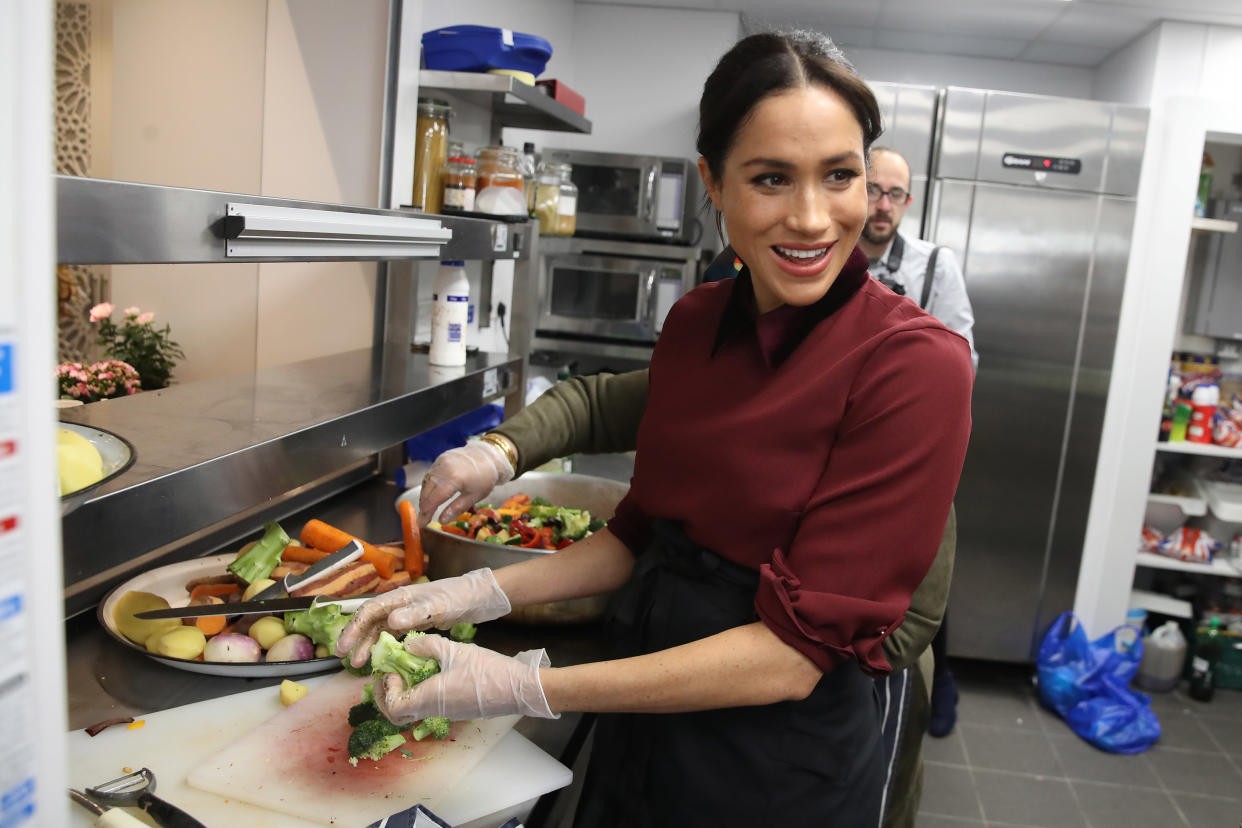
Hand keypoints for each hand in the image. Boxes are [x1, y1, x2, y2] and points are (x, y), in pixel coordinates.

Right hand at [333, 569, 510, 666]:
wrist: (476, 597)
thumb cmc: (458, 597)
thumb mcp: (438, 606)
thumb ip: (415, 613)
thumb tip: (391, 622)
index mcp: (400, 597)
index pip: (369, 611)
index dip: (354, 628)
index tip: (344, 647)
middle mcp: (399, 604)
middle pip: (369, 620)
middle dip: (355, 638)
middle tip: (344, 658)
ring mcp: (406, 613)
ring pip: (379, 629)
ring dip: (368, 645)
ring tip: (359, 664)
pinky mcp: (415, 622)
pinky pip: (392, 635)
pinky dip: (383, 646)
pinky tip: (380, 659)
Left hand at [373, 634, 555, 723]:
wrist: (518, 689)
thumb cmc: (487, 671)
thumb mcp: (455, 650)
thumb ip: (427, 645)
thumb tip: (408, 644)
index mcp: (429, 698)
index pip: (392, 706)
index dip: (386, 690)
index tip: (393, 670)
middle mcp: (434, 711)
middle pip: (399, 714)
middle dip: (389, 696)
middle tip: (392, 675)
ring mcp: (446, 713)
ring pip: (414, 710)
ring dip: (407, 692)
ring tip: (412, 669)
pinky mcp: (457, 709)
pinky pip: (430, 705)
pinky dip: (423, 692)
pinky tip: (433, 671)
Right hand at [418, 440, 513, 526]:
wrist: (489, 456)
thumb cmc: (485, 478)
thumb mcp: (474, 497)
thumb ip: (456, 508)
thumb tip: (442, 520)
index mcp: (454, 479)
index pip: (433, 499)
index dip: (426, 513)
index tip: (422, 523)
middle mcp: (444, 468)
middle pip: (427, 491)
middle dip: (423, 506)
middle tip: (423, 518)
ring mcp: (441, 462)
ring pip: (426, 482)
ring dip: (424, 496)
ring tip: (426, 508)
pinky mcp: (441, 458)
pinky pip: (430, 474)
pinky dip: (428, 485)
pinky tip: (430, 494)